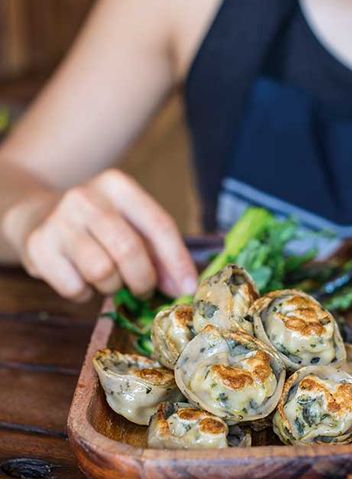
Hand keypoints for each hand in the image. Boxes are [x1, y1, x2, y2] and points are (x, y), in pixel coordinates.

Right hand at [4, 169, 196, 301]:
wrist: (36, 216)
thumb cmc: (97, 226)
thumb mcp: (129, 225)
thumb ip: (158, 253)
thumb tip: (182, 288)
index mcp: (117, 185)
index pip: (158, 225)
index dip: (177, 261)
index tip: (187, 289)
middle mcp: (86, 197)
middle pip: (129, 250)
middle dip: (143, 279)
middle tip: (144, 290)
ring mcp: (58, 220)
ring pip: (102, 272)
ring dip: (111, 286)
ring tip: (106, 277)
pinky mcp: (38, 246)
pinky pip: (75, 287)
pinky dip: (83, 293)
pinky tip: (80, 278)